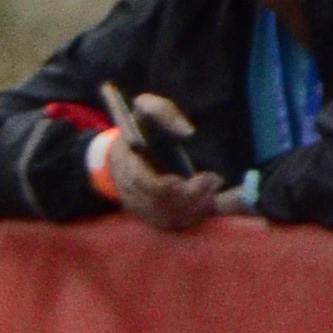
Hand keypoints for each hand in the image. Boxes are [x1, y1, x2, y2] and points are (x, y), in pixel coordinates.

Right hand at [99, 101, 224, 231]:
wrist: (118, 155)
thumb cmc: (137, 128)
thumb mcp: (145, 109)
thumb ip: (163, 112)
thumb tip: (188, 132)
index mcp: (128, 167)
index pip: (151, 186)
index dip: (176, 186)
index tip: (201, 175)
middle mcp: (133, 194)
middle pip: (165, 205)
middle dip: (194, 195)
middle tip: (214, 179)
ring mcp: (144, 210)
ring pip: (173, 218)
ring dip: (198, 205)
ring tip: (215, 187)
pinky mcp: (155, 218)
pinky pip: (177, 223)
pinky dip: (197, 214)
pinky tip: (211, 199)